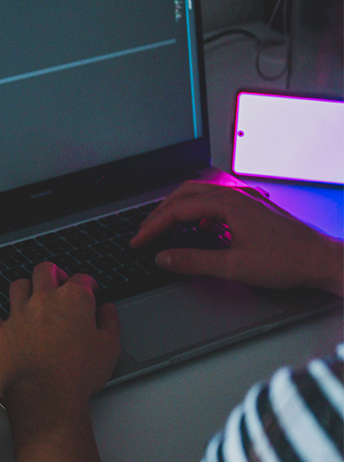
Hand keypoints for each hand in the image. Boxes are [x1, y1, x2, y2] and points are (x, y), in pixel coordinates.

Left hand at [0, 262, 120, 461]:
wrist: (47, 398)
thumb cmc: (78, 375)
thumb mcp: (109, 348)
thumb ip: (109, 322)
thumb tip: (108, 310)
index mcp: (72, 299)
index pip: (81, 279)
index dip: (87, 283)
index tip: (89, 289)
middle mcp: (43, 299)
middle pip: (44, 271)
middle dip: (53, 273)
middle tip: (58, 280)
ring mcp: (18, 314)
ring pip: (18, 286)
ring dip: (25, 286)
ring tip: (28, 291)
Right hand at [130, 181, 342, 296]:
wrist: (322, 260)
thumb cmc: (287, 260)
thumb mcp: (234, 266)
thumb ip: (194, 261)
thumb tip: (164, 258)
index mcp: (227, 204)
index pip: (177, 209)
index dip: (153, 226)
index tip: (139, 241)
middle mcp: (233, 196)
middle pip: (183, 195)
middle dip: (160, 213)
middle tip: (144, 232)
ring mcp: (242, 200)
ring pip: (198, 195)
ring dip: (176, 209)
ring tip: (163, 227)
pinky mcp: (249, 209)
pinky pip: (213, 202)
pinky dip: (195, 212)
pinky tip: (197, 227)